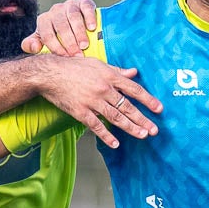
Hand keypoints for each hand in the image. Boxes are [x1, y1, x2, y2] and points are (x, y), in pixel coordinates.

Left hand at [21, 0, 97, 56]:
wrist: (77, 23)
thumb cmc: (58, 37)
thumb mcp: (43, 41)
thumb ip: (32, 45)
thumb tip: (34, 47)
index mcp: (44, 20)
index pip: (47, 34)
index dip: (56, 47)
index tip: (66, 58)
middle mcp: (55, 11)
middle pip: (60, 25)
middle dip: (69, 42)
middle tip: (77, 55)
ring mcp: (69, 5)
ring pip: (73, 16)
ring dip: (79, 32)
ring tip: (84, 45)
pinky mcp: (84, 2)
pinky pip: (86, 7)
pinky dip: (89, 17)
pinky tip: (92, 28)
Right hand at [38, 57, 161, 148]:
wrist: (50, 73)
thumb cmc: (74, 67)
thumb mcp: (97, 64)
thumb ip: (116, 70)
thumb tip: (134, 72)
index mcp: (109, 76)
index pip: (133, 89)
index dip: (147, 99)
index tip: (159, 109)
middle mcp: (103, 89)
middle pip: (127, 106)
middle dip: (142, 119)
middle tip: (154, 129)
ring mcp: (92, 101)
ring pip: (115, 117)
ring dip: (130, 128)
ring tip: (142, 135)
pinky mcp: (81, 112)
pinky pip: (96, 126)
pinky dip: (106, 135)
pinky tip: (116, 143)